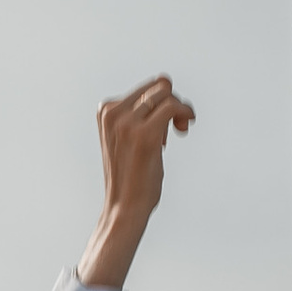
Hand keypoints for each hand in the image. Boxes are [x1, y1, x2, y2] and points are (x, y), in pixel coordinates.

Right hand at [79, 75, 195, 290]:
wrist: (124, 208)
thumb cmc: (131, 177)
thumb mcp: (126, 137)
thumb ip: (137, 112)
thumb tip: (165, 82)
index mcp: (106, 110)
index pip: (146, 87)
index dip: (160, 104)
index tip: (163, 127)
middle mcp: (113, 112)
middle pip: (159, 86)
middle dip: (172, 104)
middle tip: (174, 130)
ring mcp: (128, 122)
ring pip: (167, 94)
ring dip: (179, 110)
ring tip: (178, 131)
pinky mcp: (145, 134)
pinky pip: (173, 106)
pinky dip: (186, 112)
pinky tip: (185, 128)